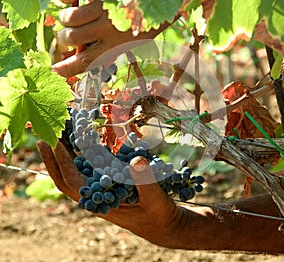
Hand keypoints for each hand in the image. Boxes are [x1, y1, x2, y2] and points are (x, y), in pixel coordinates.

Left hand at [36, 140, 184, 247]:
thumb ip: (146, 180)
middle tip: (45, 136)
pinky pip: (92, 167)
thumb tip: (136, 159)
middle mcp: (96, 195)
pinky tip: (84, 140)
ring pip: (77, 171)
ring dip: (67, 153)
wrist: (164, 224)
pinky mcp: (110, 183)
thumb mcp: (155, 199)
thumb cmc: (158, 215)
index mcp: (100, 203)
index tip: (53, 142)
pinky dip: (85, 153)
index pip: (72, 182)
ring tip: (60, 133)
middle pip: (66, 177)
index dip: (61, 162)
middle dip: (53, 158)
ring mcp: (102, 189)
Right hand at [53, 0, 170, 77]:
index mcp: (117, 45)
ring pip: (70, 18)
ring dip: (65, 20)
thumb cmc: (147, 22)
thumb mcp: (133, 43)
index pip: (87, 62)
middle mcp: (109, 28)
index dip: (68, 69)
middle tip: (66, 38)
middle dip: (64, 40)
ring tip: (70, 18)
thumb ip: (111, 50)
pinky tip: (68, 0)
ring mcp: (104, 7)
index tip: (56, 70)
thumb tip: (87, 56)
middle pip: (72, 39)